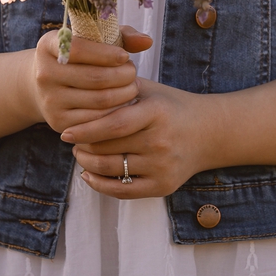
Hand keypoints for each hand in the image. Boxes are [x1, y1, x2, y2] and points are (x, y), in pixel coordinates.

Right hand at [29, 25, 153, 132]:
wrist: (46, 86)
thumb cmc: (79, 57)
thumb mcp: (93, 41)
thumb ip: (122, 37)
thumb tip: (146, 41)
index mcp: (48, 46)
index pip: (79, 49)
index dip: (108, 53)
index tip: (125, 56)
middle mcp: (43, 73)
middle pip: (95, 77)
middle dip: (123, 76)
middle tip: (133, 74)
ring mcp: (50, 100)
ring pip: (99, 100)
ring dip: (124, 94)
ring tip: (132, 87)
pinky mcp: (58, 121)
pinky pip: (96, 120)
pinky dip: (115, 113)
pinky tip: (122, 104)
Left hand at [63, 79, 215, 198]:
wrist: (209, 133)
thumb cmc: (170, 107)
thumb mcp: (148, 90)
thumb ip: (117, 87)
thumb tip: (79, 84)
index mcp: (156, 113)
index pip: (113, 125)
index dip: (86, 130)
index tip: (65, 132)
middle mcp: (161, 141)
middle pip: (108, 148)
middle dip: (83, 145)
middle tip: (72, 140)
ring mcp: (163, 166)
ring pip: (111, 169)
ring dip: (87, 163)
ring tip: (80, 153)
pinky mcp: (163, 186)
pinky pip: (122, 191)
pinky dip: (99, 185)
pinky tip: (87, 174)